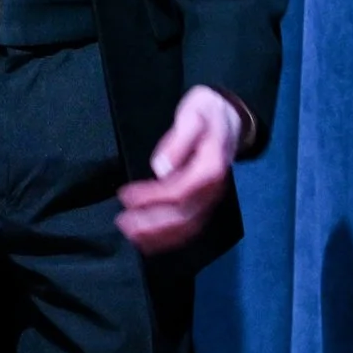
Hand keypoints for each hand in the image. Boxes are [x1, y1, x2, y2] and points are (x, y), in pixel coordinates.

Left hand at [117, 85, 242, 252]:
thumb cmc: (207, 113)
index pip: (179, 191)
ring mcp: (211, 199)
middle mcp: (214, 189)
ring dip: (157, 234)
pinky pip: (189, 227)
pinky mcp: (206, 203)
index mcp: (211, 168)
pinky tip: (147, 238)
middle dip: (150, 223)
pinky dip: (168, 237)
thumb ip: (178, 140)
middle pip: (182, 216)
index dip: (151, 198)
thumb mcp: (193, 113)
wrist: (230, 118)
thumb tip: (160, 167)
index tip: (125, 195)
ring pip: (186, 227)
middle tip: (122, 221)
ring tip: (130, 232)